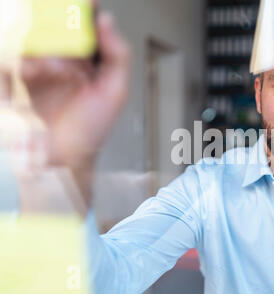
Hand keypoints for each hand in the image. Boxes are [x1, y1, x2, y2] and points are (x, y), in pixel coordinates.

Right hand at [20, 11, 129, 168]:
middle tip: (70, 48)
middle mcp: (63, 59)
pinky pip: (16, 57)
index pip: (84, 25)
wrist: (65, 157)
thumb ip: (117, 54)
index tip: (86, 5)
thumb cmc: (91, 128)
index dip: (83, 10)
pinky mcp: (19, 79)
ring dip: (48, 49)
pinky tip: (39, 74)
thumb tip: (106, 20)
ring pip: (36, 38)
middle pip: (56, 26)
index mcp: (87, 60)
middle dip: (62, 29)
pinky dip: (29, 61)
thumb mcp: (114, 91)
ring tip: (60, 71)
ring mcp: (40, 68)